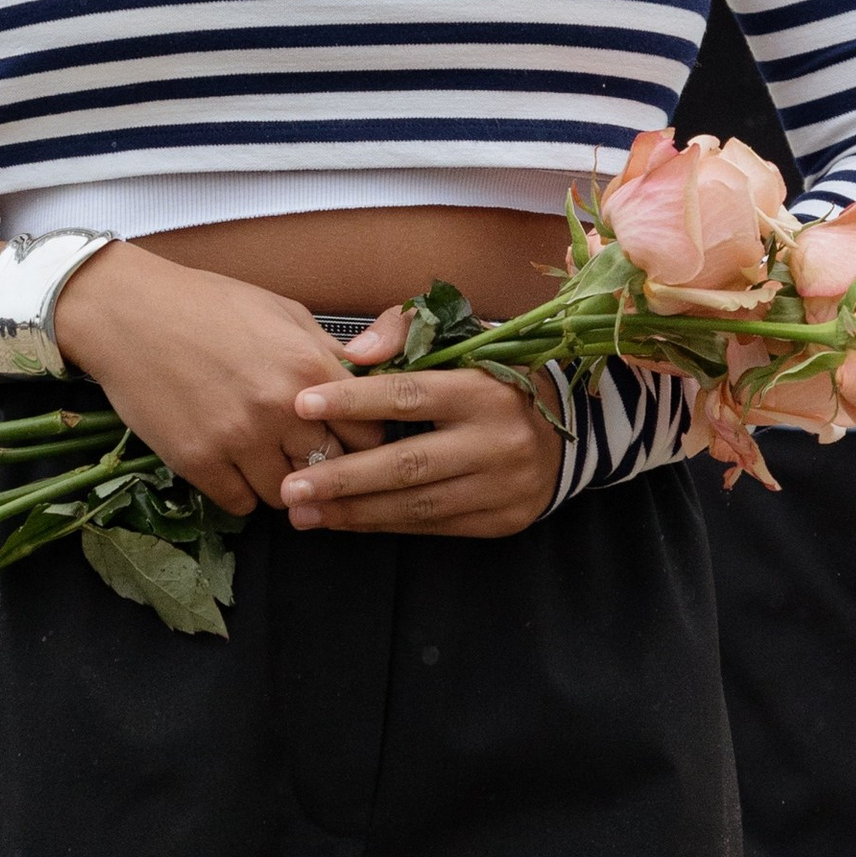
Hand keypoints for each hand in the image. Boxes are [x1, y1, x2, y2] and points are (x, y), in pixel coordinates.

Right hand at [52, 246, 385, 517]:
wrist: (128, 312)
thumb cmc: (207, 304)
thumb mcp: (282, 312)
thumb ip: (329, 350)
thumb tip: (371, 375)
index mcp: (308, 364)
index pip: (369, 433)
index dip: (360, 437)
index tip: (345, 435)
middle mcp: (280, 407)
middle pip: (333, 469)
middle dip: (324, 464)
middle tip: (305, 453)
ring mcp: (238, 438)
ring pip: (288, 496)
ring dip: (282, 483)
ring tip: (265, 458)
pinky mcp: (198, 462)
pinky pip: (240, 504)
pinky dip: (240, 491)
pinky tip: (231, 464)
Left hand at [278, 307, 563, 538]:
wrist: (566, 432)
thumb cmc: (493, 377)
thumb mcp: (462, 338)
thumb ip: (405, 330)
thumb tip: (355, 352)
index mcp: (484, 388)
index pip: (410, 395)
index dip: (354, 400)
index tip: (302, 405)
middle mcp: (496, 440)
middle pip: (408, 463)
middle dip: (343, 477)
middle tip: (289, 486)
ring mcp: (501, 486)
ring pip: (416, 505)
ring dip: (354, 512)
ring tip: (302, 513)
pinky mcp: (500, 520)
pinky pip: (431, 526)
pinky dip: (382, 525)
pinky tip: (343, 522)